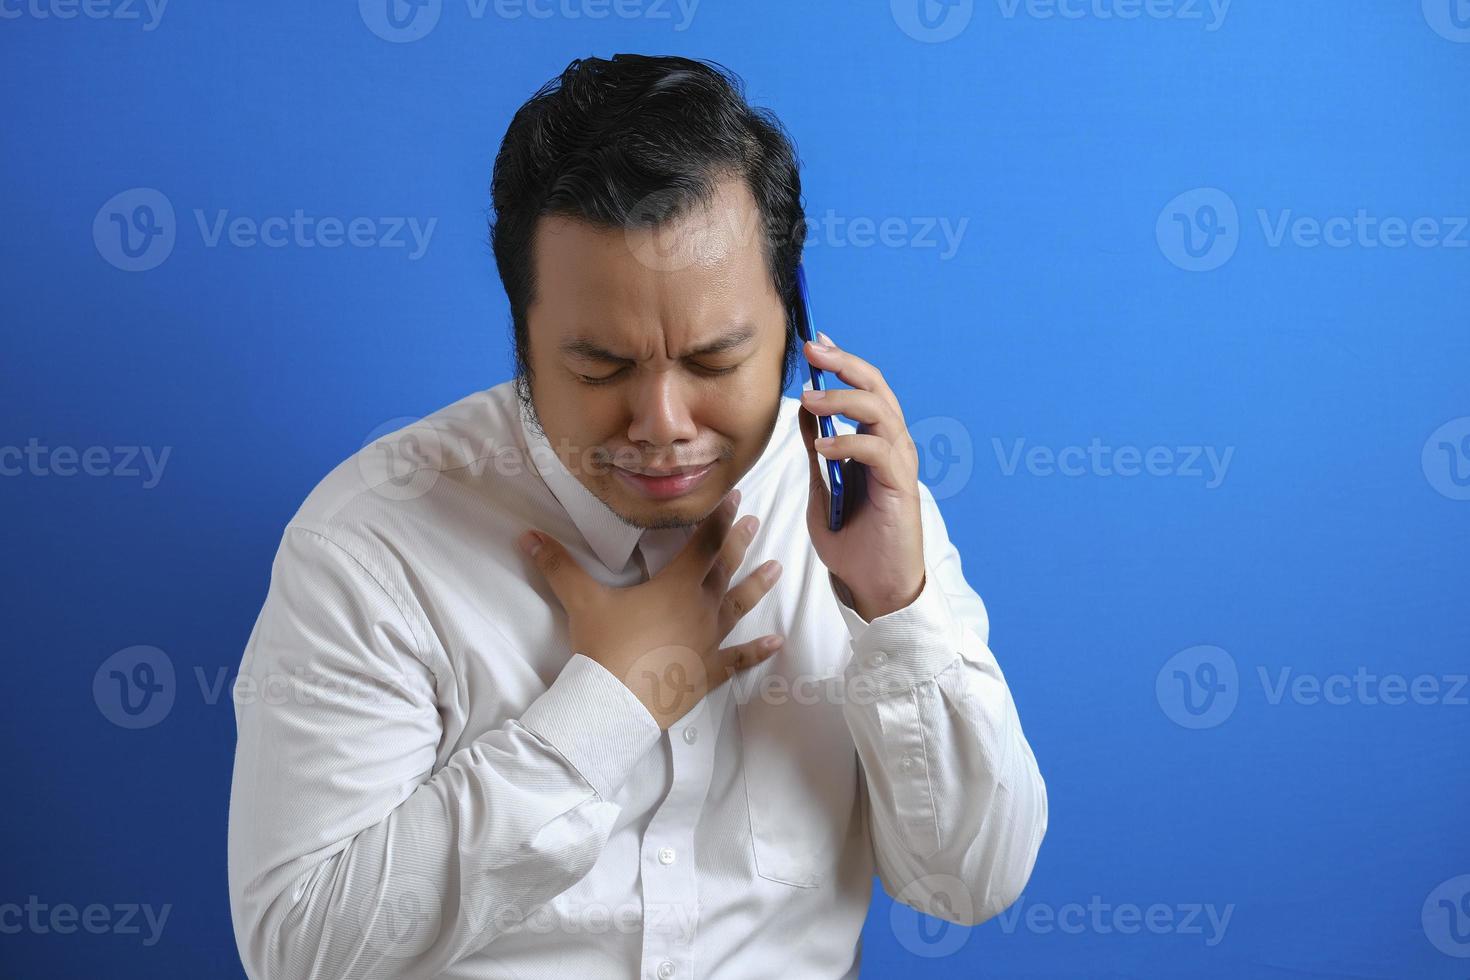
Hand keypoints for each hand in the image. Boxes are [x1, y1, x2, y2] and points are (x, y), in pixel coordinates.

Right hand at [517, 489, 783, 728]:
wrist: (614, 703)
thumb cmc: (603, 647)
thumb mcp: (580, 601)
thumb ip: (558, 565)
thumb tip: (527, 536)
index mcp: (675, 586)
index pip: (703, 543)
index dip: (718, 518)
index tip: (735, 497)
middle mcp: (700, 608)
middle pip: (725, 568)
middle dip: (739, 542)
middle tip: (756, 520)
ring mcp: (709, 642)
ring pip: (739, 607)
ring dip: (758, 586)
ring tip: (779, 568)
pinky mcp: (709, 673)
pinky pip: (739, 659)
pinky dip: (758, 651)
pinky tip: (778, 642)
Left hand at [798, 331, 925, 620]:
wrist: (873, 586)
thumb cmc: (852, 542)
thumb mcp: (823, 488)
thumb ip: (818, 451)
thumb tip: (804, 413)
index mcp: (875, 442)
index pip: (864, 389)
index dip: (842, 363)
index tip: (815, 342)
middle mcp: (893, 446)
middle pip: (876, 388)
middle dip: (844, 365)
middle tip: (813, 351)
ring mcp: (899, 464)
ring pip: (879, 412)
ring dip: (842, 402)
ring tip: (809, 400)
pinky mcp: (901, 487)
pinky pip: (879, 450)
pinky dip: (849, 443)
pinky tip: (823, 449)